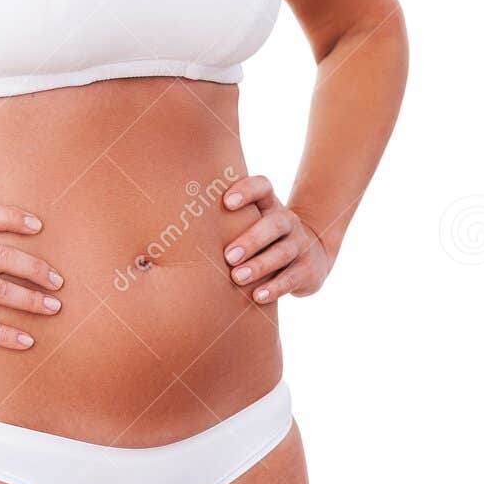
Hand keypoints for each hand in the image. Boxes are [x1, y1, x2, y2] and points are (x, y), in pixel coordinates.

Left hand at [221, 174, 331, 303]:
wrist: (311, 258)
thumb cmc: (263, 241)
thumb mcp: (250, 225)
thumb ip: (222, 223)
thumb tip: (171, 233)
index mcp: (269, 205)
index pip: (263, 187)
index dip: (247, 191)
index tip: (227, 203)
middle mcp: (287, 221)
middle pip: (275, 223)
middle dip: (251, 239)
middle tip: (228, 256)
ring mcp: (301, 244)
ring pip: (283, 252)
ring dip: (260, 265)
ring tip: (237, 277)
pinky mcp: (308, 269)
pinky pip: (292, 277)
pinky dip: (275, 287)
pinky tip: (257, 296)